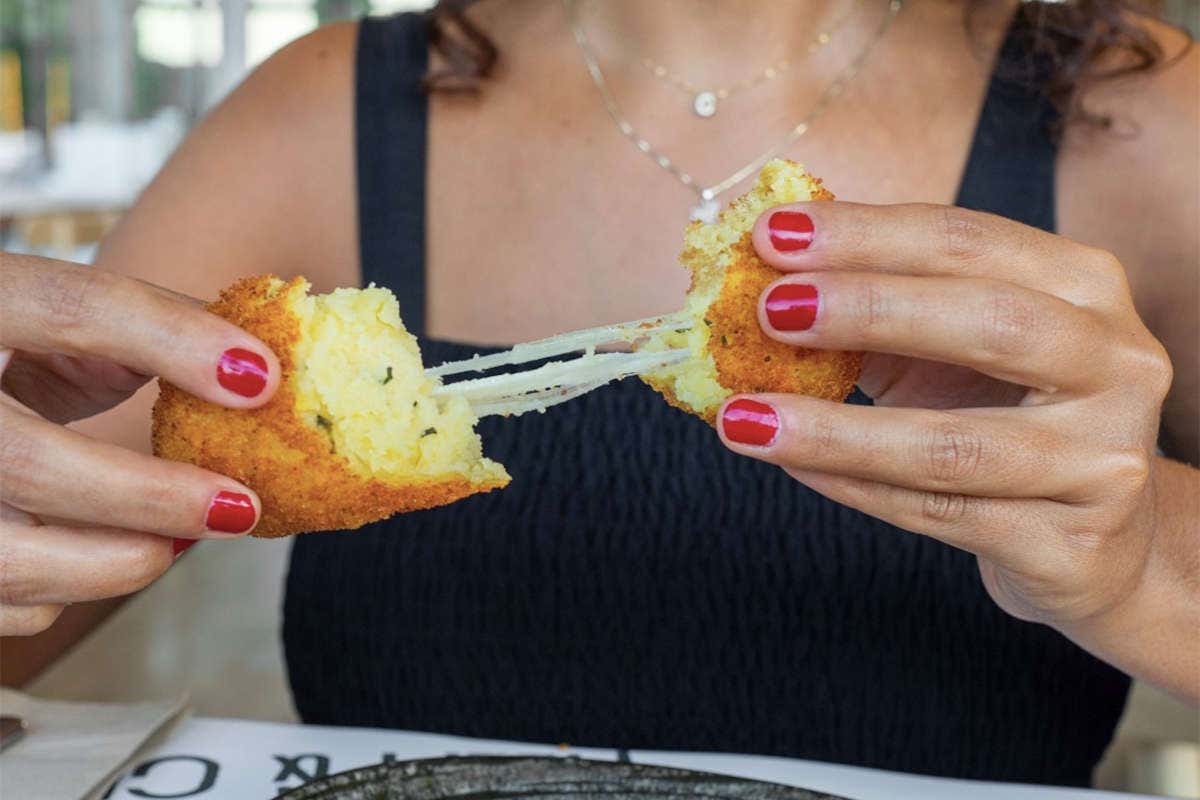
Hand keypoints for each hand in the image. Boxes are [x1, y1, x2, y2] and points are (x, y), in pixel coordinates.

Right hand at [0, 253, 279, 634]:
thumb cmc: (10, 347)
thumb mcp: (55, 317)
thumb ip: (143, 332)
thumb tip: (258, 372)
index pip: (71, 308)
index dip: (172, 341)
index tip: (262, 380)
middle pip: (28, 462)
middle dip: (150, 497)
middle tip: (239, 508)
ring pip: (8, 557)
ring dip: (119, 561)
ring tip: (187, 541)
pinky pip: (0, 598)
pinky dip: (70, 590)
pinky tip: (118, 554)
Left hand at [719, 202, 1176, 636]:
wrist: (1098, 541)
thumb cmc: (1006, 416)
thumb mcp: (954, 346)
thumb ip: (879, 305)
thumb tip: (760, 276)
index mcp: (1085, 288)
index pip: (971, 240)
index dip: (868, 233)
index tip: (772, 233)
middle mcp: (1117, 366)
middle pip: (990, 323)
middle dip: (868, 309)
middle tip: (765, 309)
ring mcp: (1102, 463)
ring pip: (953, 445)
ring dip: (834, 430)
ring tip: (745, 417)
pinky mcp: (1071, 548)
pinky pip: (939, 514)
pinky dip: (852, 487)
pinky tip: (789, 464)